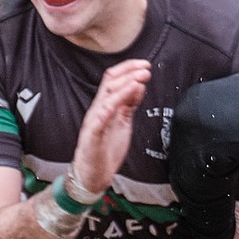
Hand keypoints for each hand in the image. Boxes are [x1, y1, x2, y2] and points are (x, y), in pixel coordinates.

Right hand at [71, 59, 151, 194]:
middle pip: (109, 83)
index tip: (144, 65)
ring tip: (140, 79)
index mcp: (105, 106)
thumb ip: (129, 104)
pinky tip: (123, 98)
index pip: (113, 80)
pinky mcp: (92, 135)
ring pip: (107, 97)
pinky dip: (112, 105)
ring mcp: (94, 121)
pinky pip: (100, 118)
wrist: (92, 174)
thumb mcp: (123, 122)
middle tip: (146, 69)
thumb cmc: (106, 149)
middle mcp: (98, 110)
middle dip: (129, 73)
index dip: (128, 69)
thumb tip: (139, 86)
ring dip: (125, 86)